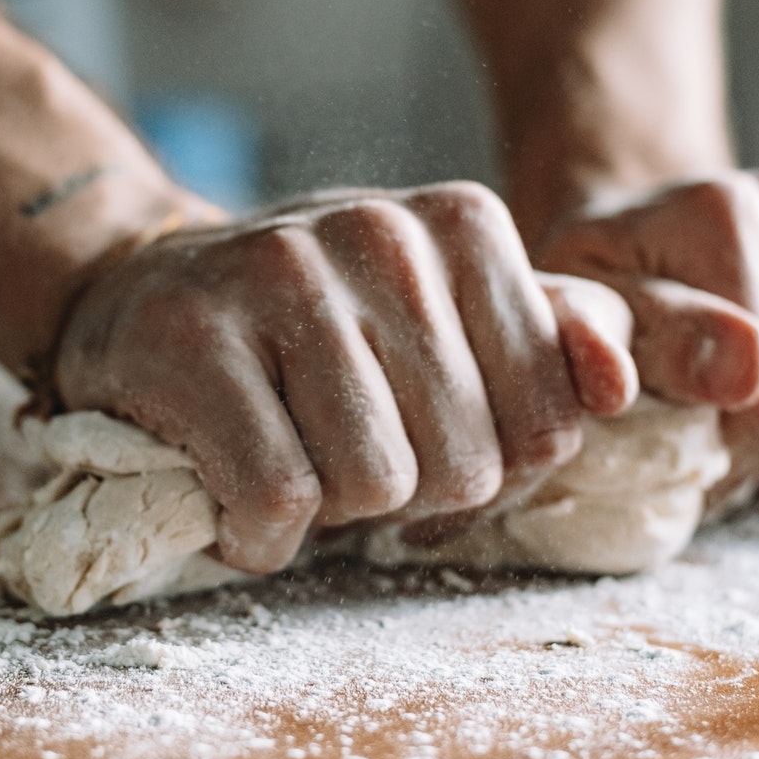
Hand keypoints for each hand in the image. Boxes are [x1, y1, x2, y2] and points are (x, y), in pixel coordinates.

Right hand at [54, 182, 636, 571]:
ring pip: (373, 483)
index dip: (483, 468)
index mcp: (465, 224)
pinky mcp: (194, 338)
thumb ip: (548, 346)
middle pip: (463, 465)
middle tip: (339, 450)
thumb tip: (619, 386)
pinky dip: (258, 533)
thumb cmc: (314, 329)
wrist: (140, 291)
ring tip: (285, 457)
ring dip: (326, 515)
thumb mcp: (441, 316)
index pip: (548, 423)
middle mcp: (382, 232)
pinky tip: (235, 493)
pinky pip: (278, 497)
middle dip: (402, 496)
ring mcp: (281, 274)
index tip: (418, 436)